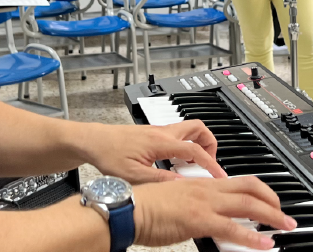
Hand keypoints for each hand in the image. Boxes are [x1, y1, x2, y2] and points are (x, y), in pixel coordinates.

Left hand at [83, 120, 226, 184]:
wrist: (93, 141)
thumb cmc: (108, 155)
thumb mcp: (134, 175)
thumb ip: (160, 179)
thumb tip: (182, 185)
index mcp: (161, 142)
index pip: (195, 150)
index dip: (211, 164)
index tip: (220, 176)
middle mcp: (162, 132)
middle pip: (198, 128)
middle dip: (210, 145)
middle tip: (210, 164)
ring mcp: (158, 131)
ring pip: (189, 129)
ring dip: (198, 144)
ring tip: (195, 165)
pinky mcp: (153, 133)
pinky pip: (178, 135)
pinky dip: (186, 146)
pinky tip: (177, 163)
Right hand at [133, 177, 294, 249]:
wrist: (127, 209)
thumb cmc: (143, 207)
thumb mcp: (175, 200)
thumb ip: (194, 204)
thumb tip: (206, 216)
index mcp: (201, 184)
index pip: (239, 181)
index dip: (260, 190)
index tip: (271, 201)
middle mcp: (206, 189)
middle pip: (250, 188)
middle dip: (273, 200)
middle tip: (285, 214)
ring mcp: (204, 204)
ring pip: (248, 204)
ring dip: (272, 215)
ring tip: (286, 226)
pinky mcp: (198, 220)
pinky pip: (232, 229)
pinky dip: (252, 237)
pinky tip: (265, 243)